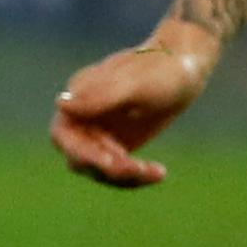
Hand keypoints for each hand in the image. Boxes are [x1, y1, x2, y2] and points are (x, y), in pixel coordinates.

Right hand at [49, 21, 218, 189]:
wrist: (185, 70)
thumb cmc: (160, 69)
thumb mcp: (133, 84)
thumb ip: (99, 96)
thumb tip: (60, 104)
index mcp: (79, 96)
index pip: (63, 134)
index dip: (81, 152)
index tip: (110, 161)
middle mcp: (84, 117)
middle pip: (81, 158)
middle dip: (108, 168)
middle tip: (138, 168)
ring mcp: (100, 133)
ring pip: (99, 170)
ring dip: (125, 176)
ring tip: (157, 172)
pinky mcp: (117, 145)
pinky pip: (119, 170)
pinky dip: (136, 176)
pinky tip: (159, 172)